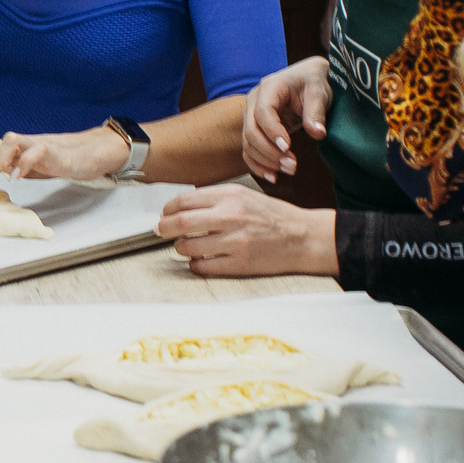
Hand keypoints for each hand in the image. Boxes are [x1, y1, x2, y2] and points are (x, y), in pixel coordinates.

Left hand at [0, 126, 125, 196]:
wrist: (82, 153)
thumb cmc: (48, 159)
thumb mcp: (16, 163)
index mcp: (6, 151)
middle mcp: (16, 145)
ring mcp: (33, 146)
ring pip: (8, 141)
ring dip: (1, 161)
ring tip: (4, 180)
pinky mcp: (50, 150)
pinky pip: (33, 151)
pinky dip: (24, 164)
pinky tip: (19, 178)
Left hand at [157, 186, 338, 277]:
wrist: (302, 237)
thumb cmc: (273, 216)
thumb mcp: (244, 195)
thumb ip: (214, 199)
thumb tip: (181, 207)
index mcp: (230, 196)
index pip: (184, 201)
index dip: (168, 209)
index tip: (164, 214)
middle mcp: (231, 217)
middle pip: (181, 223)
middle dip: (164, 227)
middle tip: (161, 230)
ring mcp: (235, 242)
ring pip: (188, 247)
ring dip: (180, 248)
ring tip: (186, 246)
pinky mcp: (239, 264)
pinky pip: (202, 267)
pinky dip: (195, 264)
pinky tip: (200, 259)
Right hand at [243, 58, 332, 182]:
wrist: (307, 79)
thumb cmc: (312, 82)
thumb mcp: (319, 92)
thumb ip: (316, 112)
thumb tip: (318, 133)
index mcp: (269, 87)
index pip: (263, 112)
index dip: (273, 132)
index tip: (287, 147)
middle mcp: (254, 102)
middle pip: (251, 131)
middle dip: (270, 152)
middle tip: (292, 165)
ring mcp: (251, 116)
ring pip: (248, 144)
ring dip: (266, 161)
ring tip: (290, 170)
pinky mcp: (255, 129)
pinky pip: (249, 150)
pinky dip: (258, 165)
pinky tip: (273, 177)